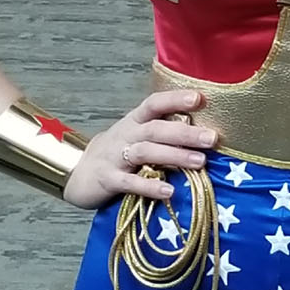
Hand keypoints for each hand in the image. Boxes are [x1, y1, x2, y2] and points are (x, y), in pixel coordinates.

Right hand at [63, 90, 216, 208]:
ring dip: (174, 156)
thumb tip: (204, 130)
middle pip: (155, 129)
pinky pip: (130, 182)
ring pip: (145, 152)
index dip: (175, 99)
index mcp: (134, 121)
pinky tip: (169, 191)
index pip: (154, 103)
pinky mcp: (108, 179)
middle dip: (185, 133)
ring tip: (199, 161)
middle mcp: (126, 135)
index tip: (200, 98)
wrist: (78, 172)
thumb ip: (163, 132)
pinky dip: (149, 186)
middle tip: (211, 138)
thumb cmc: (118, 152)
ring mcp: (115, 157)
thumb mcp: (137, 135)